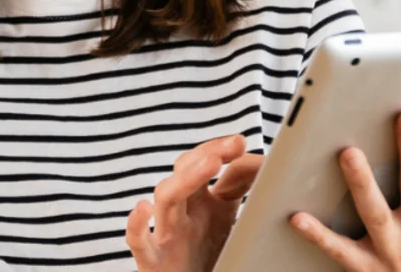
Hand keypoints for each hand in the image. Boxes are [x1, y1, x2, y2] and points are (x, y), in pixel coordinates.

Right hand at [125, 135, 263, 271]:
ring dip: (186, 178)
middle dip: (206, 154)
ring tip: (211, 163)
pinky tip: (143, 209)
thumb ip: (239, 191)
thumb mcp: (228, 219)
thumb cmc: (208, 257)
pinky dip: (136, 225)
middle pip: (184, 172)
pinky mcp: (153, 263)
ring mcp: (166, 234)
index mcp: (200, 200)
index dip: (222, 149)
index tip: (240, 142)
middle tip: (233, 145)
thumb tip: (263, 165)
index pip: (206, 163)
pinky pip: (139, 242)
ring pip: (166, 198)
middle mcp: (181, 212)